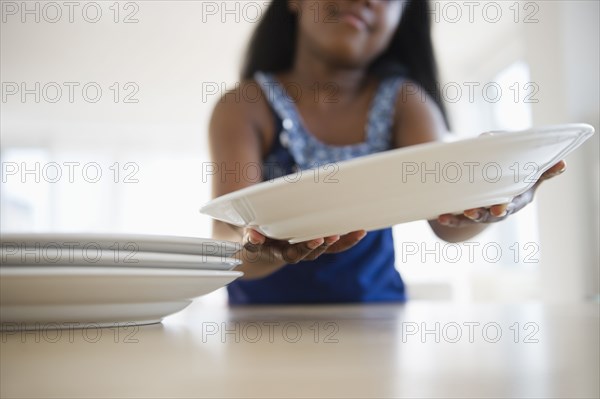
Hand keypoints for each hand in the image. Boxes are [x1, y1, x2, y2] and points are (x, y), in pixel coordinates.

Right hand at [242, 228, 366, 263]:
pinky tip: (360, 231)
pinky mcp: (316, 242)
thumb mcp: (246, 235)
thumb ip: (250, 238)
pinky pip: (334, 245)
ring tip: (355, 232)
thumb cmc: (253, 233)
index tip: (317, 239)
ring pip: (326, 250)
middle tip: (331, 236)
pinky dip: (347, 240)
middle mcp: (294, 253)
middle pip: (310, 253)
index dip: (303, 247)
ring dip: (341, 242)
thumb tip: (254, 236)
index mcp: (278, 252)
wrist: (259, 239)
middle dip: (322, 245)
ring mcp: (307, 248)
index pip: (291, 254)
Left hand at [437, 160, 566, 226]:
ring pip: (473, 218)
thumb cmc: (518, 175)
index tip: (498, 207)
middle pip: (491, 214)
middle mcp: (499, 209)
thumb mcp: (532, 172)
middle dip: (482, 214)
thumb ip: (544, 169)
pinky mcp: (467, 213)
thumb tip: (563, 163)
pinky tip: (440, 216)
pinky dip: (450, 218)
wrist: (498, 188)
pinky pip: (458, 218)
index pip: (511, 204)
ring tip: (451, 214)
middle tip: (472, 212)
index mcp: (516, 199)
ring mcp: (483, 212)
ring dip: (463, 217)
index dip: (504, 206)